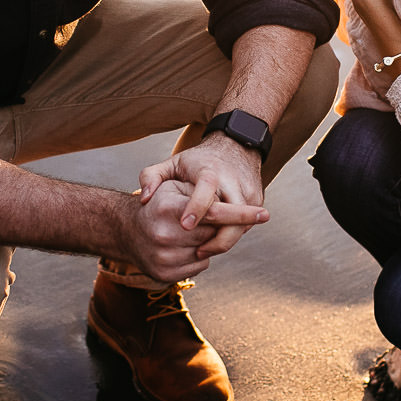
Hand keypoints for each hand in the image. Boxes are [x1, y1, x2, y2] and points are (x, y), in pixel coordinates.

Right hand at [126, 178, 269, 282]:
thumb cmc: (158, 203)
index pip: (215, 213)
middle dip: (217, 226)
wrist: (127, 230)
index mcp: (168, 208)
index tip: (265, 214)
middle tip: (206, 220)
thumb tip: (227, 205)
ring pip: (209, 252)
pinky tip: (183, 247)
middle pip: (214, 234)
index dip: (242, 214)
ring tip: (188, 233)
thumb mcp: (173, 186)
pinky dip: (198, 257)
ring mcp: (164, 258)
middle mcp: (164, 234)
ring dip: (207, 242)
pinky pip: (199, 266)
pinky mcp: (164, 275)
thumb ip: (200, 191)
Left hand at [138, 137, 269, 257]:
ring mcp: (248, 191)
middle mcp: (233, 181)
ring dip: (223, 241)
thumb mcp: (172, 163)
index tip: (185, 225)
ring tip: (202, 249)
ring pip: (241, 225)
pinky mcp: (257, 200)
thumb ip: (152, 177)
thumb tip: (144, 198)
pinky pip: (245, 225)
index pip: (206, 190)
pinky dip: (231, 235)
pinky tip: (214, 240)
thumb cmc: (199, 161)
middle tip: (198, 252)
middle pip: (232, 215)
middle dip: (218, 238)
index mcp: (210, 171)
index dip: (196, 207)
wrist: (236, 148)